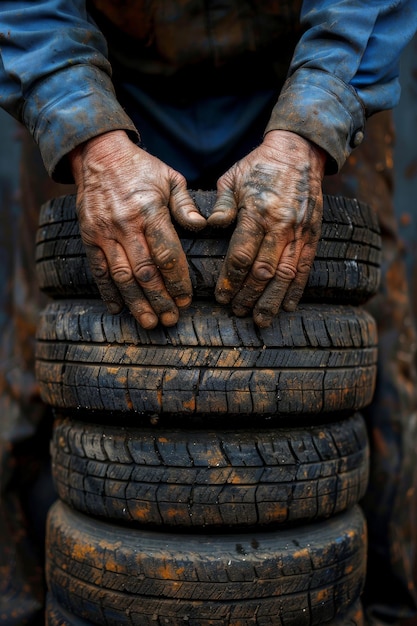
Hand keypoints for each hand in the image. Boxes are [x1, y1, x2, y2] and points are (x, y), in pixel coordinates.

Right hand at [69, 130, 205, 328]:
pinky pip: (98, 270)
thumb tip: (203, 227)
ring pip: (121, 276)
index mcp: (149, 210)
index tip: (186, 299)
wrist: (98, 154)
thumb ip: (185, 205)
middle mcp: (125, 224)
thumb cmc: (141, 168)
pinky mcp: (88, 237)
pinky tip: (118, 309)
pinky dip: (108, 292)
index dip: (177, 281)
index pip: (166, 254)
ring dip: (137, 303)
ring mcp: (103, 232)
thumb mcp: (170, 178)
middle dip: (160, 299)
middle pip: (145, 271)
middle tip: (172, 319)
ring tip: (150, 322)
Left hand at [207, 130, 325, 327]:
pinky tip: (288, 306)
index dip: (230, 281)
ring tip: (260, 319)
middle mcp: (280, 226)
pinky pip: (305, 268)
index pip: (241, 256)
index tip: (222, 297)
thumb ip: (221, 206)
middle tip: (237, 312)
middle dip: (248, 296)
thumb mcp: (232, 178)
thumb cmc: (259, 167)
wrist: (299, 152)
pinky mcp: (313, 235)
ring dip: (272, 301)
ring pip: (286, 276)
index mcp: (256, 213)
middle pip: (262, 272)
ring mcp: (299, 232)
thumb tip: (210, 226)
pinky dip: (297, 290)